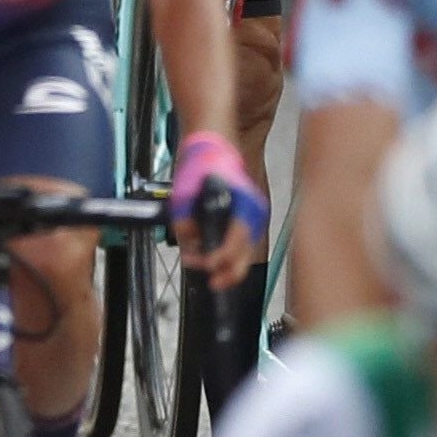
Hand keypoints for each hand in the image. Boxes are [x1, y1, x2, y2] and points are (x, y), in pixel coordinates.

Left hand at [166, 131, 271, 287]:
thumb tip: (189, 242)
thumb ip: (184, 217)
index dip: (220, 257)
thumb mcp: (184, 191)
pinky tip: (206, 256)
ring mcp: (253, 219)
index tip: (205, 264)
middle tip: (211, 283)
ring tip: (198, 264)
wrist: (214, 153)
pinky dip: (226, 256)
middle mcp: (253, 214)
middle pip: (246, 255)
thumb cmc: (200, 169)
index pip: (236, 240)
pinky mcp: (247, 223)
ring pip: (244, 254)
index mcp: (243, 205)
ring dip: (224, 266)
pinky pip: (240, 247)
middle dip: (228, 273)